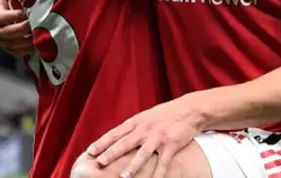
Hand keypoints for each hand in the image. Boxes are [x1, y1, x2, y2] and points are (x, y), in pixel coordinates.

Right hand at [0, 0, 34, 56]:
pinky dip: (26, 51)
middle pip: (3, 33)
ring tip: (36, 35)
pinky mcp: (10, 47)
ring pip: (9, 45)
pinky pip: (16, 52)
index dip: (11, 16)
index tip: (25, 13)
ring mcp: (1, 39)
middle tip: (32, 25)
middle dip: (18, 30)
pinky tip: (37, 45)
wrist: (18, 6)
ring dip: (23, 42)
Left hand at [86, 95, 203, 177]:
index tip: (90, 151)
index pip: (116, 133)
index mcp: (137, 121)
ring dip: (133, 166)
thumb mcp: (146, 116)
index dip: (102, 142)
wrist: (190, 109)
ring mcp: (158, 137)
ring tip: (123, 177)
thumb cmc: (166, 114)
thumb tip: (116, 138)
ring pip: (143, 154)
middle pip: (125, 142)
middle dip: (112, 153)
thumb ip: (132, 127)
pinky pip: (164, 162)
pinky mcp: (171, 145)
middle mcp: (146, 129)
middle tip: (100, 162)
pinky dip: (158, 173)